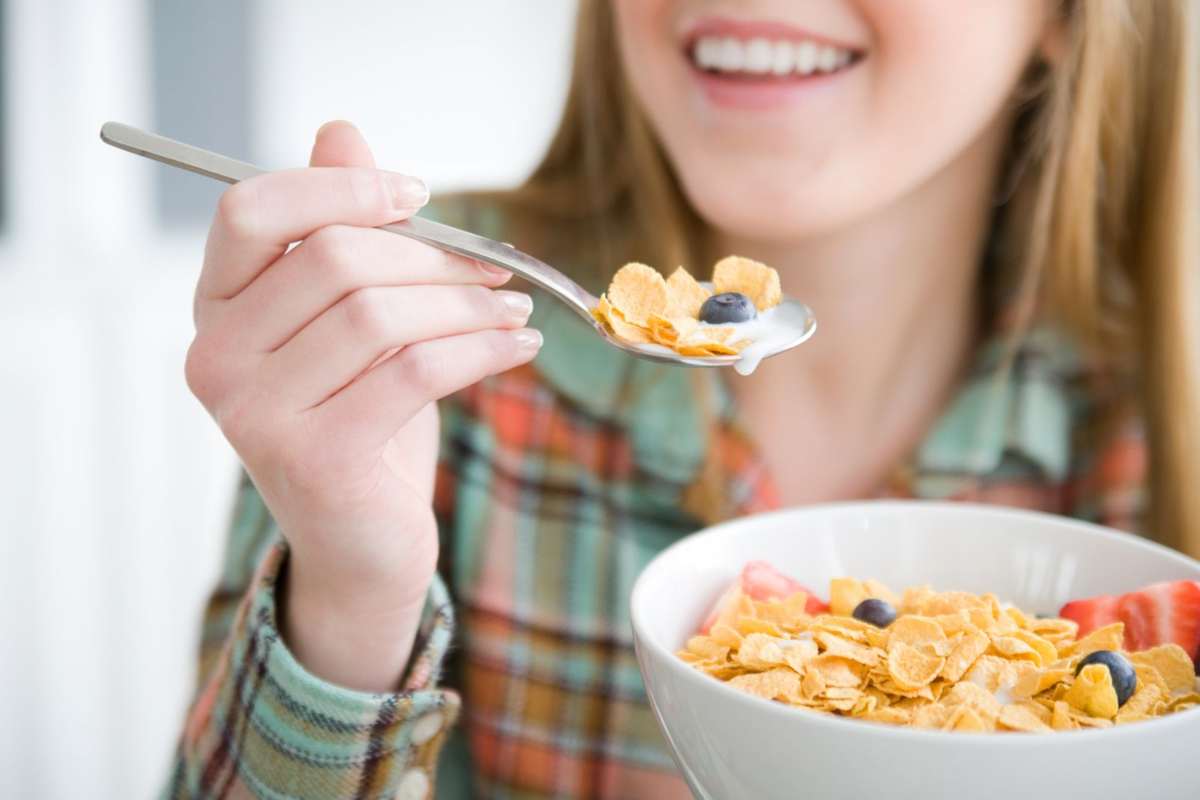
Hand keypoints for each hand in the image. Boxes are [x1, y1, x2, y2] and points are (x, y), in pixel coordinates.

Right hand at [185, 121, 541, 688]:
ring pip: (379, 315)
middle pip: (333, 259)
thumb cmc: (361, 419)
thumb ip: (338, 227)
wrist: (361, 542)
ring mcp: (254, 414)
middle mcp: (216, 357)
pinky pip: (415, 372)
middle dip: (435, 257)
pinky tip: (521, 348)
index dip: (341, 189)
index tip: (420, 196)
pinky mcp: (313, 458)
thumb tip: (341, 130)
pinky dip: (482, 350)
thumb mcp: (352, 320)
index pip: (250, 210)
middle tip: (499, 272)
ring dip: (468, 306)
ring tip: (516, 313)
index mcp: (216, 307)